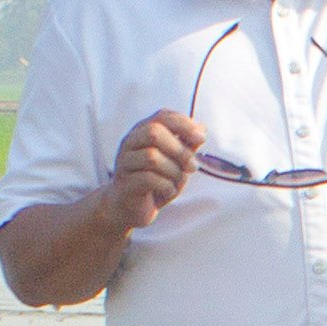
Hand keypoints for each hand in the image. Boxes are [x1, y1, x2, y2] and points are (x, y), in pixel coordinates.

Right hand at [105, 111, 204, 231]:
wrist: (131, 209)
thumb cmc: (156, 181)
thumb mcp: (176, 161)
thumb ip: (186, 145)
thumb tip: (201, 127)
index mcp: (143, 131)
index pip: (162, 116)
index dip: (184, 124)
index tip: (201, 139)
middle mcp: (130, 143)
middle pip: (154, 133)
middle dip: (180, 150)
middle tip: (192, 167)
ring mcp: (124, 163)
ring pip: (151, 157)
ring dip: (174, 171)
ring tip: (178, 182)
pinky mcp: (125, 183)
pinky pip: (148, 179)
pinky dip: (166, 186)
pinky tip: (169, 191)